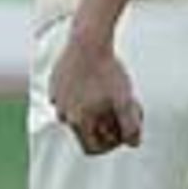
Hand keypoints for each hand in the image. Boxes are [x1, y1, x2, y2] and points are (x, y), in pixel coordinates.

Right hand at [50, 32, 143, 156]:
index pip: (91, 148)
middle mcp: (62, 113)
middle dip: (104, 125)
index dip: (110, 146)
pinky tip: (95, 80)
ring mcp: (56, 97)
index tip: (122, 132)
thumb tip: (133, 144)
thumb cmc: (108, 71)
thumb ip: (131, 126)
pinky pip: (68, 96)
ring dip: (92, 109)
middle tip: (119, 109)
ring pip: (77, 113)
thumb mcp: (125, 101)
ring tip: (109, 93)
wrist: (88, 40)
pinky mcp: (54, 82)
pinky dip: (82, 94)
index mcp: (78, 122)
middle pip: (85, 131)